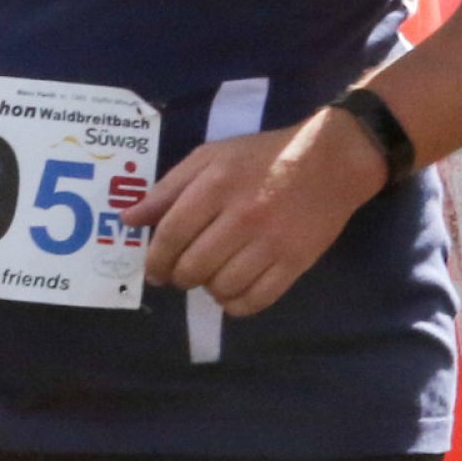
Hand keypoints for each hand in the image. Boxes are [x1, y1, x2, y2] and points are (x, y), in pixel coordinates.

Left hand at [137, 111, 387, 317]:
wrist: (331, 161)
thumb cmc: (264, 156)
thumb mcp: (212, 157)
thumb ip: (169, 187)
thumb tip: (130, 220)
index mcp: (216, 186)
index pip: (170, 236)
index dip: (155, 260)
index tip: (155, 270)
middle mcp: (242, 217)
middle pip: (193, 267)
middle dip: (180, 277)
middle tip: (184, 273)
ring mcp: (271, 242)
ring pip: (222, 287)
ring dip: (209, 289)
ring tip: (212, 277)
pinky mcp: (296, 262)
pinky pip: (257, 299)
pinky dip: (237, 304)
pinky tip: (234, 291)